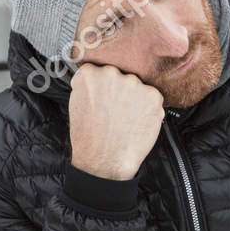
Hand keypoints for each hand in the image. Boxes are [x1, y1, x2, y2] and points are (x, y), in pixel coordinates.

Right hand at [67, 63, 164, 180]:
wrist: (105, 161)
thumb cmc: (89, 138)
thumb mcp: (76, 105)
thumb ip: (88, 87)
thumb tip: (97, 78)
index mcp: (89, 75)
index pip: (97, 70)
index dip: (101, 86)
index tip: (102, 97)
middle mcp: (111, 74)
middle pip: (119, 76)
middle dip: (118, 90)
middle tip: (114, 111)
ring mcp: (134, 83)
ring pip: (136, 86)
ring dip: (134, 98)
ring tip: (125, 119)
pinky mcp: (153, 95)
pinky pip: (152, 96)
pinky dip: (147, 108)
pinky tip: (137, 122)